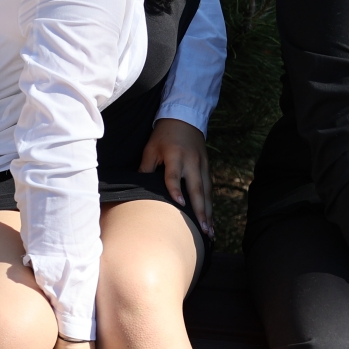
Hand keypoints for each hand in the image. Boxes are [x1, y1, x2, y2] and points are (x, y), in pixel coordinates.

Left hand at [140, 117, 212, 234]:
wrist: (184, 118)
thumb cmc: (163, 135)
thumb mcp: (150, 148)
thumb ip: (146, 168)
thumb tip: (137, 189)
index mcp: (174, 156)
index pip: (174, 175)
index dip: (176, 190)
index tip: (180, 205)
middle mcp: (191, 162)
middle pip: (197, 188)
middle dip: (201, 210)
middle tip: (203, 229)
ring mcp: (202, 165)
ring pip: (207, 192)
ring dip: (209, 212)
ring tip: (210, 230)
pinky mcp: (207, 168)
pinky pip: (209, 189)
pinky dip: (210, 204)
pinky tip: (211, 218)